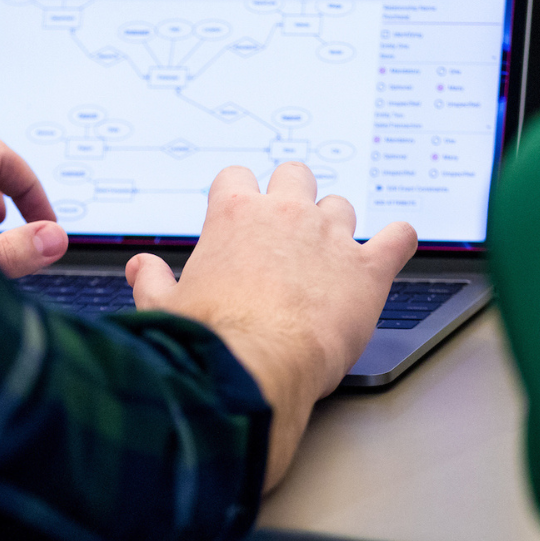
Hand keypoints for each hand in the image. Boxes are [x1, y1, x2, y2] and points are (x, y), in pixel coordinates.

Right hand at [126, 162, 416, 489]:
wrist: (252, 366)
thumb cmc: (208, 340)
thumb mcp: (166, 308)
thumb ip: (154, 282)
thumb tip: (142, 269)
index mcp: (234, 215)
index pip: (237, 178)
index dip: (239, 197)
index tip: (241, 217)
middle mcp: (285, 214)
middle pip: (295, 175)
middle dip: (292, 196)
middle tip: (289, 230)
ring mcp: (330, 237)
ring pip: (340, 205)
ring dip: (335, 224)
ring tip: (330, 255)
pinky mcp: (367, 268)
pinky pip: (398, 237)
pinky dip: (398, 240)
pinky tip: (394, 246)